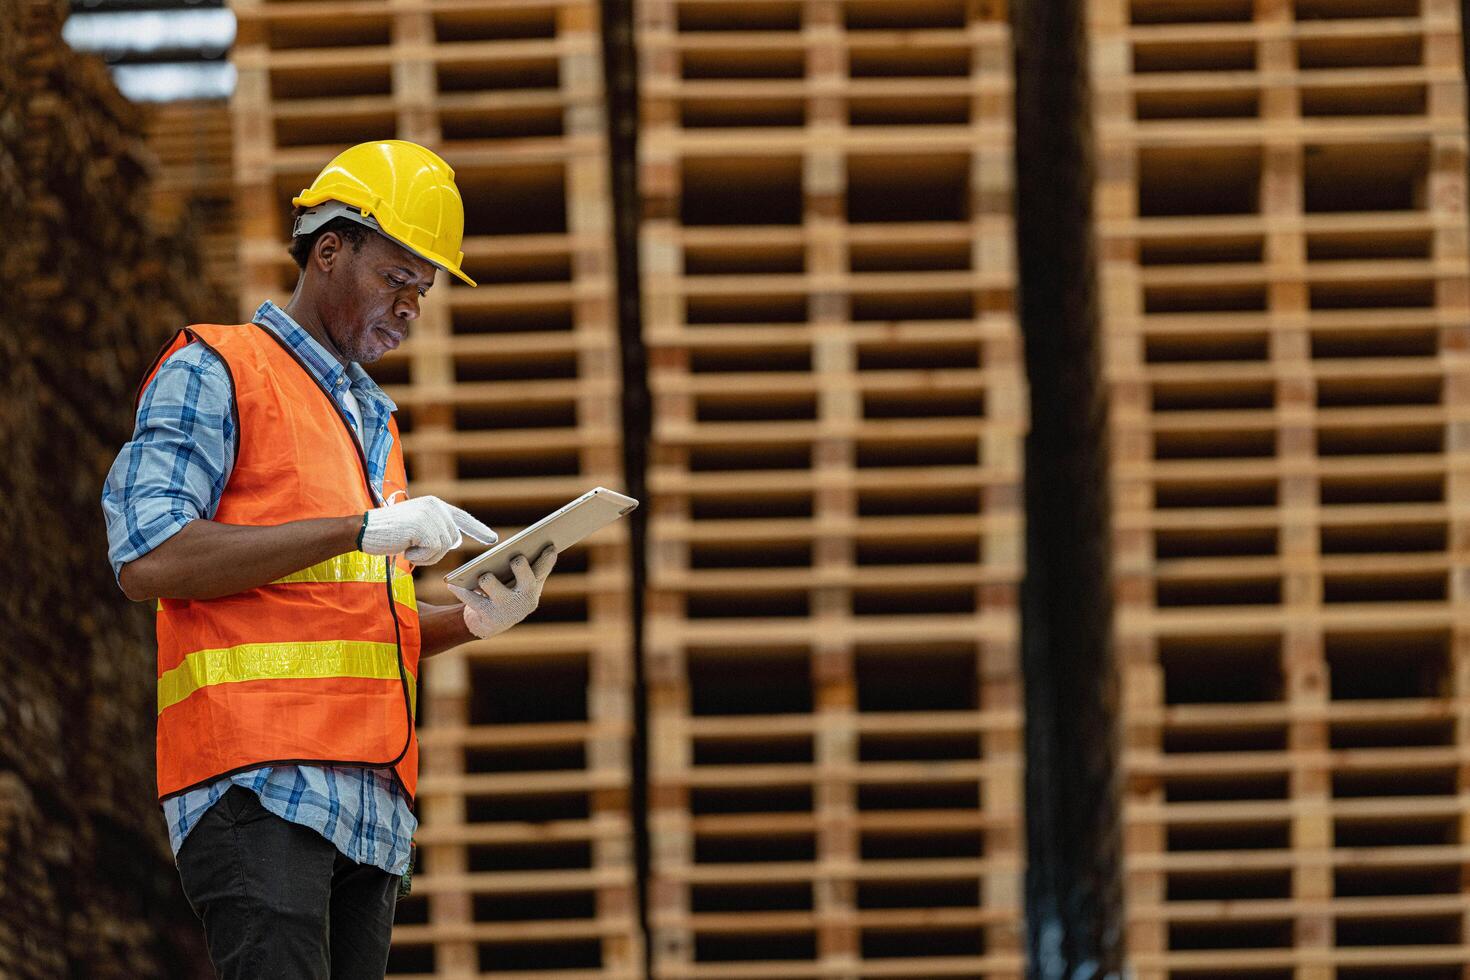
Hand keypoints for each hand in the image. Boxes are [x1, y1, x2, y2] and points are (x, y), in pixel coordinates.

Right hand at [360, 495, 497, 564]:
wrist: (363, 530)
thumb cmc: (388, 533)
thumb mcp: (416, 527)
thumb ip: (436, 530)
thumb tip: (455, 541)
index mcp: (435, 504)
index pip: (462, 517)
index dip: (478, 529)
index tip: (493, 539)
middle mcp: (436, 506)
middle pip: (452, 540)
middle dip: (434, 551)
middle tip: (411, 548)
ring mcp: (430, 515)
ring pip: (444, 548)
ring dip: (426, 555)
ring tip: (407, 546)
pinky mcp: (424, 527)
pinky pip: (433, 552)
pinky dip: (419, 557)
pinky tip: (405, 548)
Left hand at [447, 546, 556, 638]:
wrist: (489, 624)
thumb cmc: (505, 593)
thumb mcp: (517, 582)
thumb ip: (524, 566)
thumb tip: (519, 547)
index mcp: (533, 586)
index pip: (542, 569)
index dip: (548, 558)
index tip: (550, 545)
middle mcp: (524, 599)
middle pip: (526, 578)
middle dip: (521, 568)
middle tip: (516, 559)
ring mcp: (506, 608)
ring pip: (493, 585)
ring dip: (487, 579)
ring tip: (483, 576)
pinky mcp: (487, 616)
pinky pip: (471, 598)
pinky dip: (461, 590)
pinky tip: (453, 584)